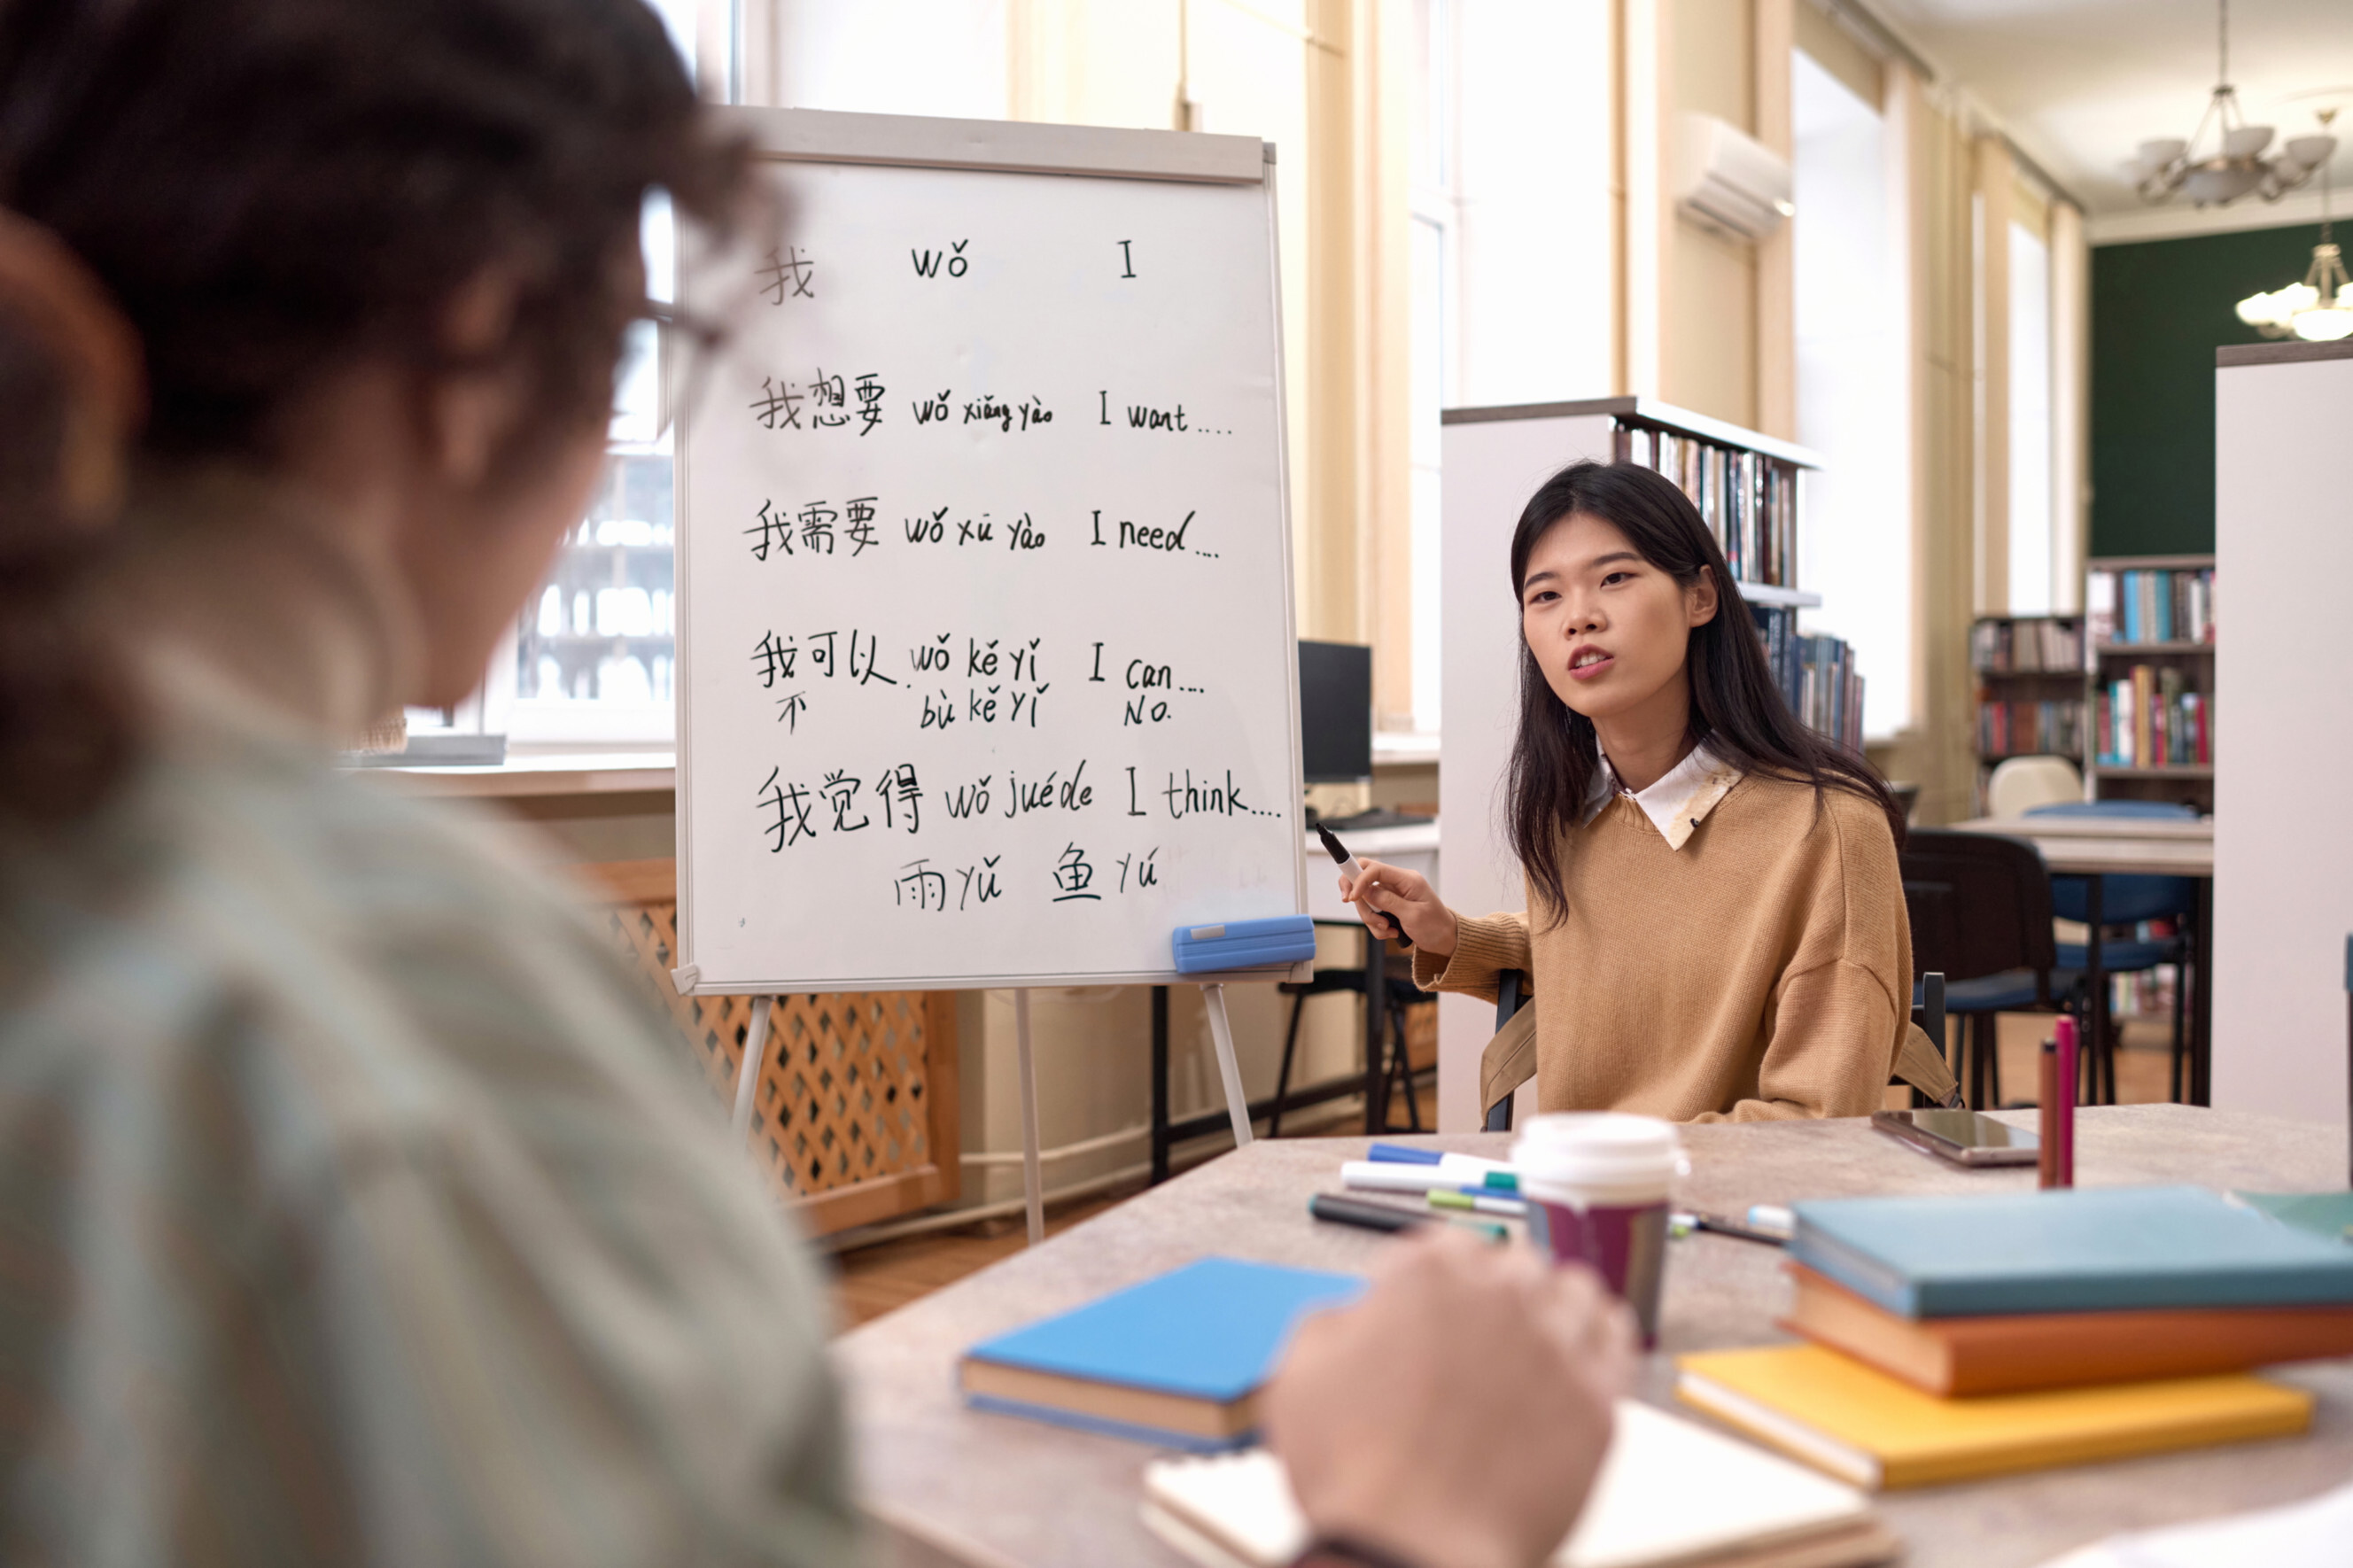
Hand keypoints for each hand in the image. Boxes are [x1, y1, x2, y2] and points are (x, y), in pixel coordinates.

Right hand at [1264, 1229, 1636, 1567]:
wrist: (1412, 1549)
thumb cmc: (1354, 1474)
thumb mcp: (1300, 1376)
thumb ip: (1334, 1323)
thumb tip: (1359, 1317)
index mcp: (1427, 1275)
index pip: (1444, 1244)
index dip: (1434, 1278)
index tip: (1430, 1306)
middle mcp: (1499, 1295)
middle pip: (1514, 1263)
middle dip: (1495, 1291)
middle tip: (1479, 1333)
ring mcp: (1555, 1344)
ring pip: (1574, 1289)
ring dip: (1554, 1304)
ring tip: (1539, 1337)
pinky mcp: (1596, 1398)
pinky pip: (1617, 1339)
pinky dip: (1600, 1337)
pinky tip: (1582, 1354)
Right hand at [1337, 858, 1456, 954]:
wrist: (1446, 940)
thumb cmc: (1436, 927)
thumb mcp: (1412, 915)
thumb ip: (1388, 901)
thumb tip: (1366, 891)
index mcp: (1407, 879)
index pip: (1374, 868)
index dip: (1358, 880)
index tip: (1351, 898)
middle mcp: (1397, 883)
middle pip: (1364, 881)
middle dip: (1362, 903)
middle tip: (1371, 919)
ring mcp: (1392, 894)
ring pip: (1366, 900)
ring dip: (1371, 919)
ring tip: (1388, 930)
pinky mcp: (1389, 906)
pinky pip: (1372, 912)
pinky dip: (1377, 926)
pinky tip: (1391, 932)